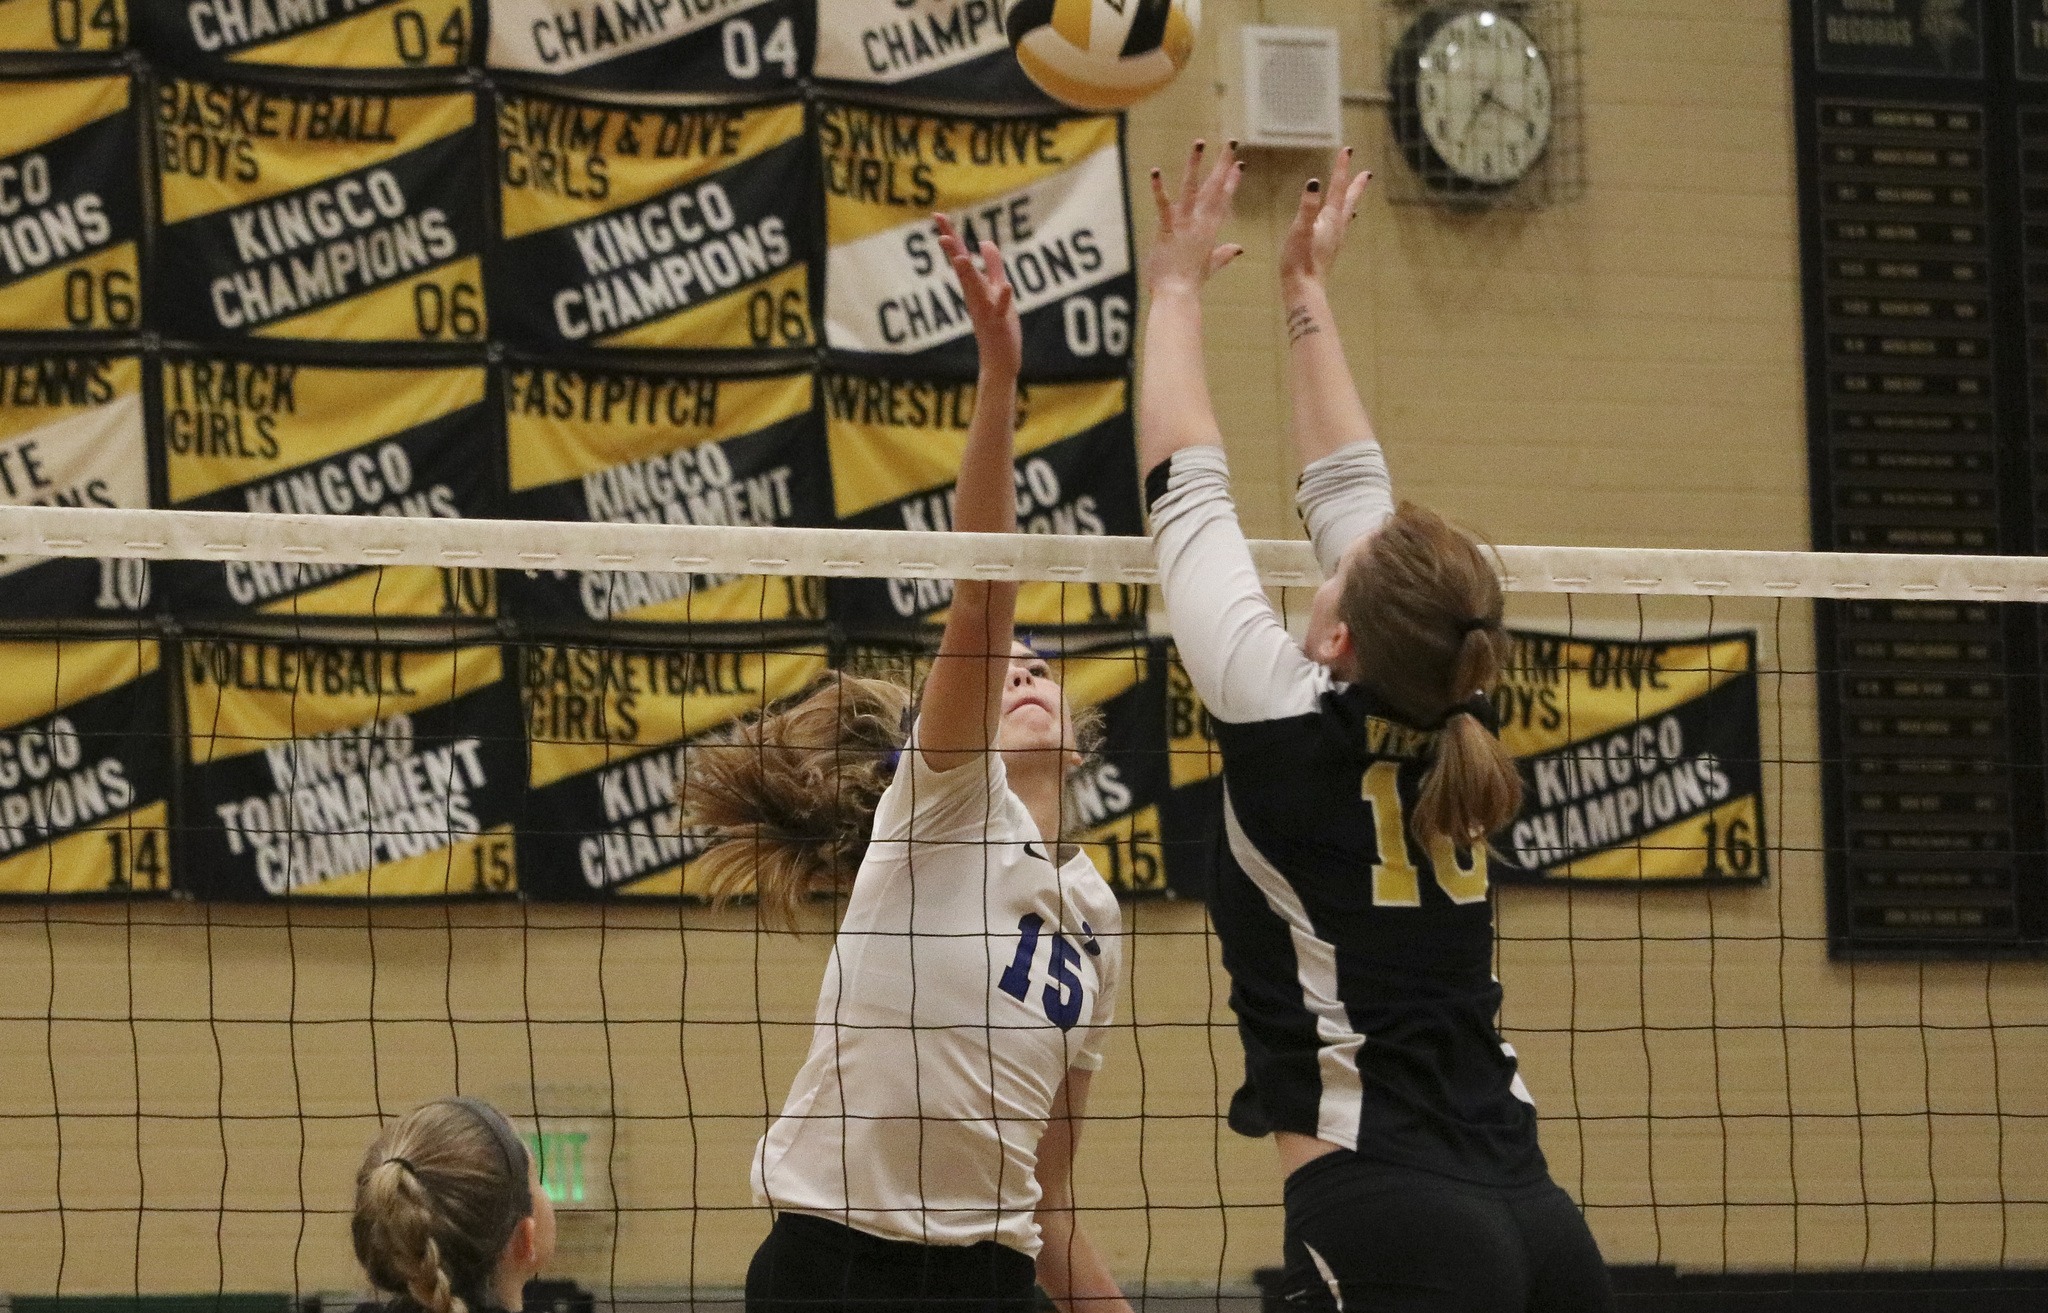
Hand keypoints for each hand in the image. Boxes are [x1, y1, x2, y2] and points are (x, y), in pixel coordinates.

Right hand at [935, 214, 1021, 378]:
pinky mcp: (998, 323)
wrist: (999, 360)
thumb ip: (992, 265)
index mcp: (974, 285)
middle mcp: (975, 295)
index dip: (951, 234)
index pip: (960, 255)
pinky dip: (1002, 298)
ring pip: (974, 289)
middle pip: (962, 268)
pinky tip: (1005, 286)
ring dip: (968, 274)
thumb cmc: (998, 325)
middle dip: (953, 251)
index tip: (937, 215)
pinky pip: (1000, 309)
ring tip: (961, 258)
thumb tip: (986, 241)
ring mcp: (985, 309)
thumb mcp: (996, 289)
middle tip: (941, 234)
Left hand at [1144, 139, 1244, 295]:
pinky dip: (1159, 188)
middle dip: (1223, 164)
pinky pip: (1163, 204)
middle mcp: (1200, 223)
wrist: (1177, 294)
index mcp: (1210, 230)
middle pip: (1214, 188)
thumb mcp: (1210, 266)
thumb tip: (1239, 248)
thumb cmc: (1191, 283)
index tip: (1239, 164)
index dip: (1232, 181)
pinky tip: (1156, 171)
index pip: (1224, 200)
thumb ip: (1224, 255)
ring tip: (1199, 142)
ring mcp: (1184, 224)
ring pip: (1191, 188)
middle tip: (1232, 142)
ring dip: (1195, 164)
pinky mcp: (1166, 228)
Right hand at [1279, 147, 1372, 287]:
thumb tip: (1314, 183)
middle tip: (1367, 172)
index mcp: (1330, 219)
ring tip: (1356, 193)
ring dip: (1352, 200)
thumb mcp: (1300, 230)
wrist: (1304, 289)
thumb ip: (1307, 207)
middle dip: (1356, 184)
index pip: (1337, 188)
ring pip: (1346, 213)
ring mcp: (1334, 239)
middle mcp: (1336, 227)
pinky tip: (1341, 222)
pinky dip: (1343, 216)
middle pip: (1349, 200)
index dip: (1342, 168)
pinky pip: (1340, 226)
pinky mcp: (1329, 249)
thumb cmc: (1299, 260)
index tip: (1348, 149)